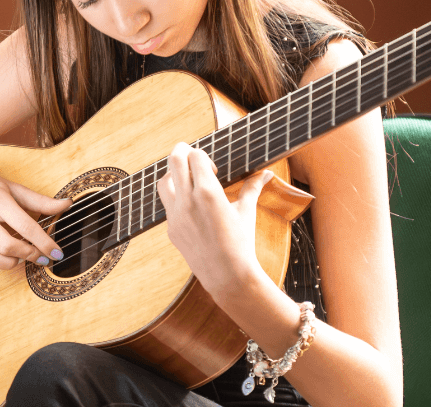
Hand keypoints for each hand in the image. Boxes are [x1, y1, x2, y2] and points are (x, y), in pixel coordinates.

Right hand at [0, 166, 71, 277]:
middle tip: (39, 256)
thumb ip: (40, 201)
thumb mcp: (14, 189)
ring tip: (17, 259)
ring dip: (6, 264)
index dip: (44, 242)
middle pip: (6, 244)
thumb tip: (67, 204)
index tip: (57, 253)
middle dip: (27, 254)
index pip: (25, 225)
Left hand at [156, 142, 273, 298]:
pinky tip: (191, 206)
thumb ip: (253, 188)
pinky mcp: (171, 229)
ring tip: (190, 183)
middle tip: (194, 161)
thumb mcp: (247, 212)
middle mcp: (188, 201)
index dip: (202, 155)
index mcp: (208, 193)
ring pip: (164, 181)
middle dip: (183, 152)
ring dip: (174, 175)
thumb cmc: (242, 244)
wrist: (228, 277)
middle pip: (174, 160)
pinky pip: (167, 205)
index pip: (195, 156)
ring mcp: (176, 216)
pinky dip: (176, 198)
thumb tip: (266, 172)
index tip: (213, 168)